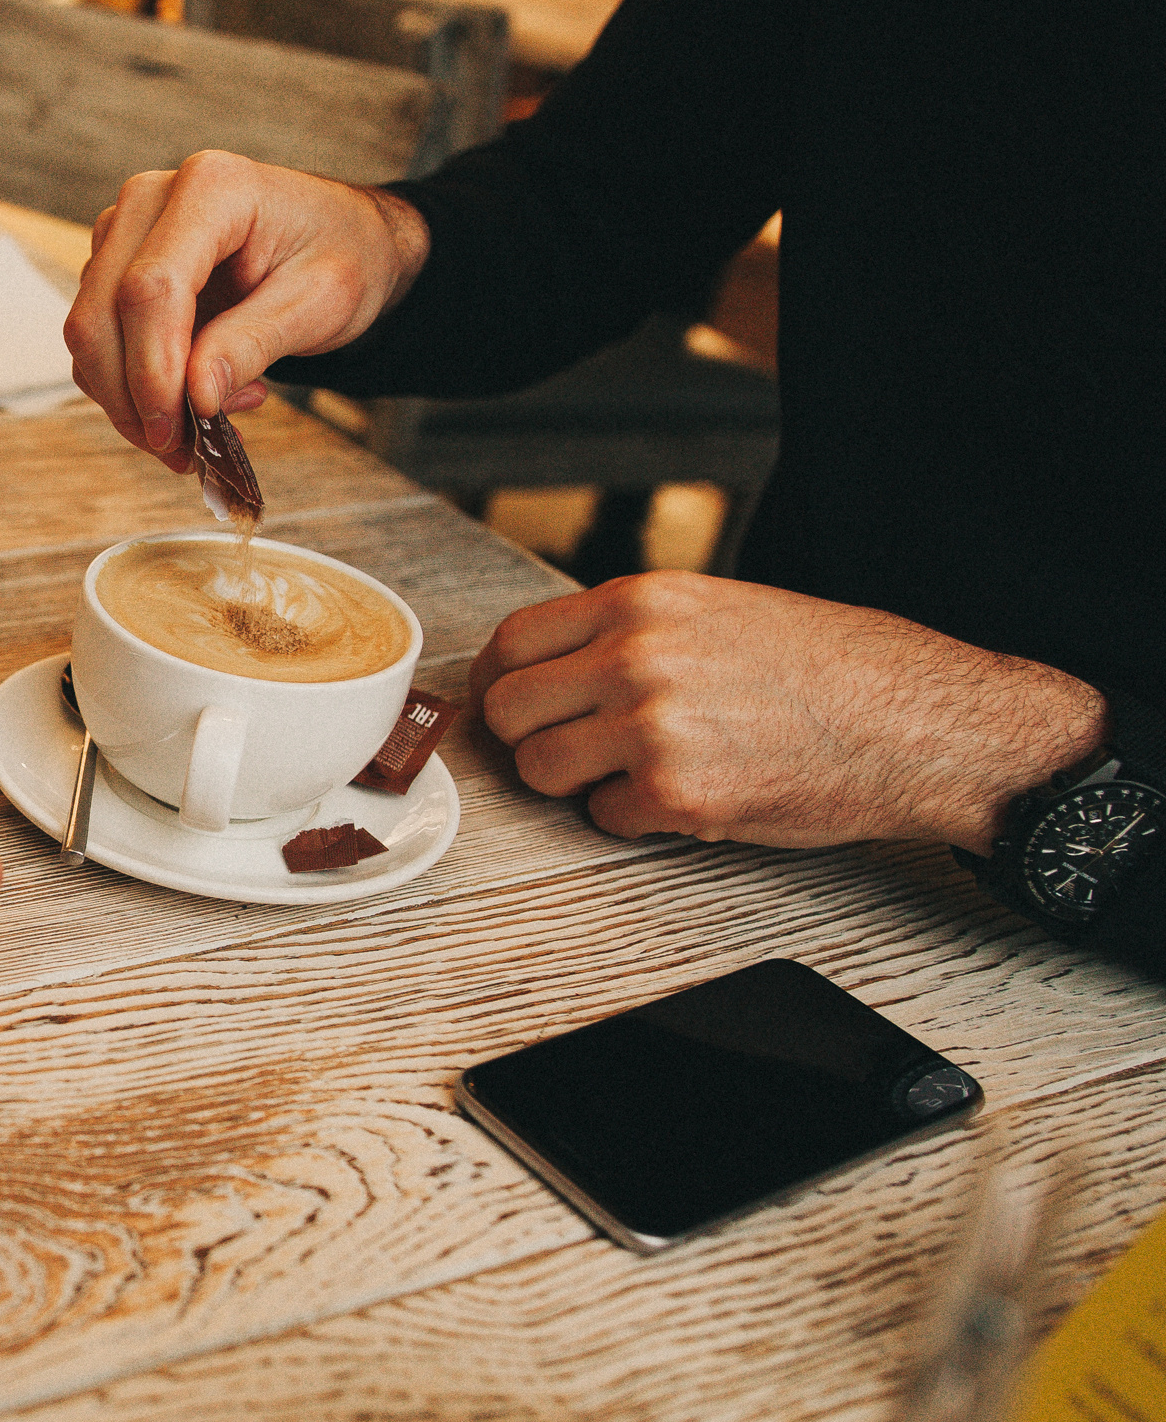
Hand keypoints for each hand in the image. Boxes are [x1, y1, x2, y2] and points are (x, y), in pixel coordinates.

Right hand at [62, 151, 427, 470]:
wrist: (339, 237)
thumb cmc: (341, 253)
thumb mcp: (319, 302)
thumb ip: (253, 344)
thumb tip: (195, 397)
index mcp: (212, 188)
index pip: (151, 287)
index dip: (151, 368)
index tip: (174, 430)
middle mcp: (152, 199)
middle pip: (102, 312)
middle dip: (133, 398)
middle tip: (185, 452)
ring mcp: (126, 231)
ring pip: (91, 333)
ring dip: (133, 399)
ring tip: (210, 420)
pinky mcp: (116, 265)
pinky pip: (101, 340)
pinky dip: (133, 386)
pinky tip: (196, 392)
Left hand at [470, 571, 1106, 853]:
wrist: (918, 723)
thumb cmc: (833, 667)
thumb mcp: (718, 608)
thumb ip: (631, 629)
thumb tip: (555, 662)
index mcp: (640, 602)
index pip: (512, 642)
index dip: (503, 681)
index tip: (514, 703)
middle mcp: (635, 658)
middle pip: (508, 710)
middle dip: (532, 736)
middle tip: (574, 747)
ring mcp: (651, 728)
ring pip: (539, 769)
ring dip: (575, 782)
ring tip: (633, 772)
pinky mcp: (676, 796)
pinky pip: (602, 818)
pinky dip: (633, 819)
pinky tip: (684, 796)